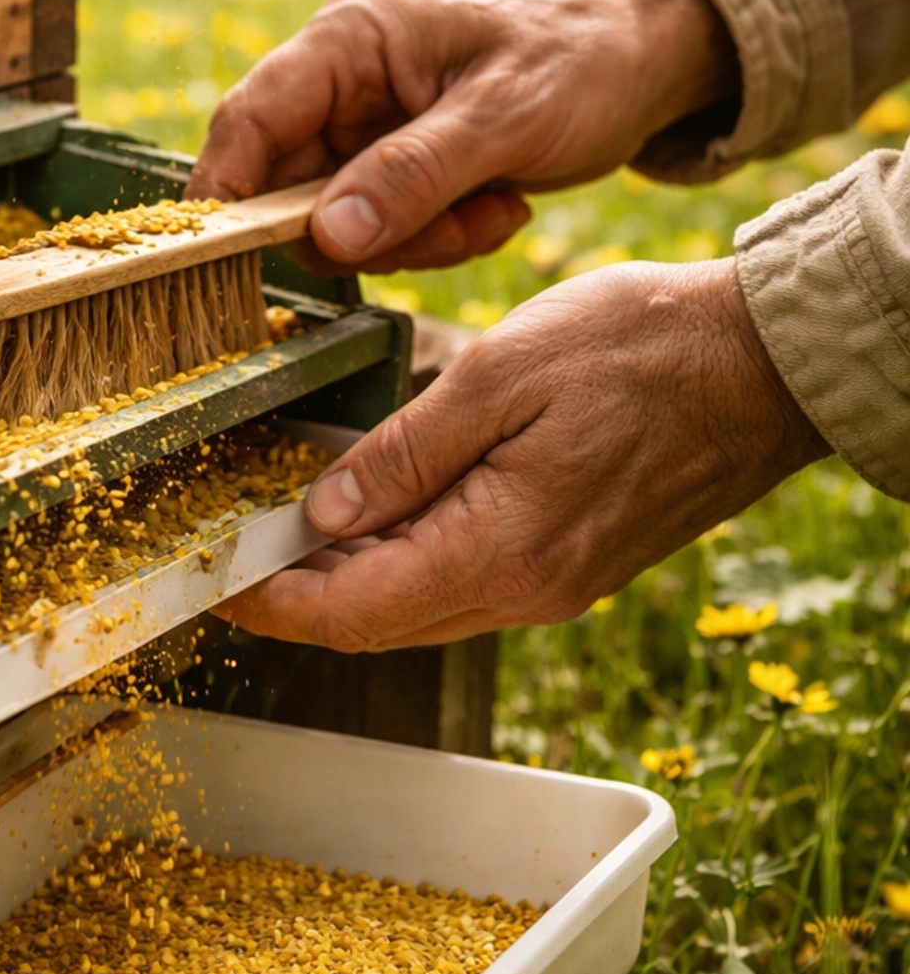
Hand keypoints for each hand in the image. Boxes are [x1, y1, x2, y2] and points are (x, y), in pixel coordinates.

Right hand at [189, 0, 739, 271]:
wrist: (639, 60)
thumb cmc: (578, 59)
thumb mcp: (504, 117)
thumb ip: (414, 176)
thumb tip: (330, 236)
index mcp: (350, 39)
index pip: (249, 118)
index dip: (226, 193)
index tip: (228, 259)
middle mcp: (341, 84)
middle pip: (290, 190)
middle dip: (371, 230)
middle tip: (456, 227)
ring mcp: (364, 130)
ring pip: (340, 225)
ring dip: (420, 239)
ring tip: (495, 206)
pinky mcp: (393, 170)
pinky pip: (384, 234)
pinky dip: (442, 238)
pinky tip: (500, 205)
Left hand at [219, 259, 826, 648]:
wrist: (761, 364)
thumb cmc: (639, 348)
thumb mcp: (498, 375)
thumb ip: (404, 453)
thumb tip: (321, 512)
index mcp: (500, 552)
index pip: (352, 614)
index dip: (270, 606)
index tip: (211, 582)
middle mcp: (526, 594)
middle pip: (378, 625)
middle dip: (296, 597)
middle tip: (229, 549)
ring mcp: (554, 589)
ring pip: (419, 610)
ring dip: (348, 583)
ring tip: (284, 528)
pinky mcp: (571, 567)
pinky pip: (464, 585)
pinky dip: (404, 562)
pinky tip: (374, 514)